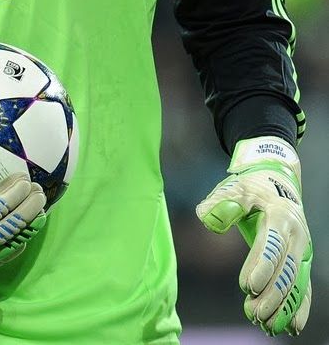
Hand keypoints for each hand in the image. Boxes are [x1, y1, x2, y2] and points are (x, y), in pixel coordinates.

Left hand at [196, 136, 311, 335]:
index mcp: (280, 215)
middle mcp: (297, 235)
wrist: (278, 182)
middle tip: (252, 312)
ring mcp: (303, 250)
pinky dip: (299, 307)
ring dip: (284, 306)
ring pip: (297, 283)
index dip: (262, 265)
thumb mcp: (235, 187)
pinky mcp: (303, 261)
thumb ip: (220, 202)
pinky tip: (291, 328)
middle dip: (272, 294)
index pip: (272, 243)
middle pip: (287, 269)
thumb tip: (205, 217)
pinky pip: (304, 287)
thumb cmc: (252, 187)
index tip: (247, 286)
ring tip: (265, 325)